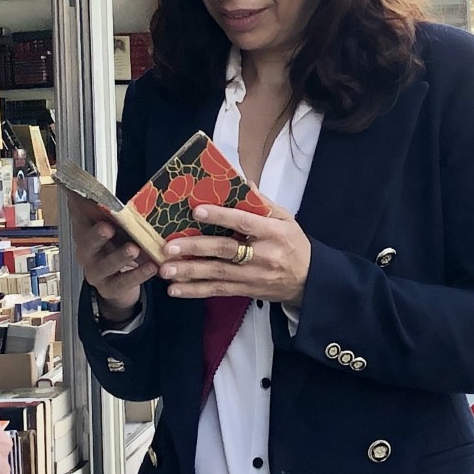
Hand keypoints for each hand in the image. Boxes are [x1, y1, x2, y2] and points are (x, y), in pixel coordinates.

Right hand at [67, 195, 155, 320]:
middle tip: (107, 227)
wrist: (118, 285)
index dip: (79, 210)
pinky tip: (151, 267)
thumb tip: (101, 182)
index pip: (79, 219)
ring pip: (106, 265)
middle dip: (97, 235)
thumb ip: (108, 211)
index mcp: (85, 234)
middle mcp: (87, 253)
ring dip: (119, 256)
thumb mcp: (112, 230)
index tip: (81, 200)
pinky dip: (138, 275)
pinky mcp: (110, 289)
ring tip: (133, 249)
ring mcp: (96, 273)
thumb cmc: (115, 249)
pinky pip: (123, 282)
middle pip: (88, 243)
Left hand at [157, 202, 310, 307]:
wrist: (308, 280)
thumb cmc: (293, 244)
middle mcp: (261, 256)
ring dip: (189, 272)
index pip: (243, 223)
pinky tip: (175, 289)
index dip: (220, 217)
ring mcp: (252, 276)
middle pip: (225, 251)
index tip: (197, 211)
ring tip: (165, 270)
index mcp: (272, 233)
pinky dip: (195, 291)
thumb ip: (263, 203)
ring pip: (217, 274)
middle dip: (195, 249)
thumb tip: (242, 182)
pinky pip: (217, 291)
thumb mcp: (286, 219)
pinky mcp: (245, 291)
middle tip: (170, 247)